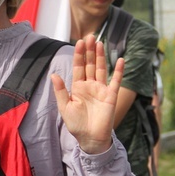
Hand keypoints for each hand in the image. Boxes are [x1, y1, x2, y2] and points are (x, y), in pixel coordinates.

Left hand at [51, 35, 123, 153]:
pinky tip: (120, 59)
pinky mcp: (111, 96)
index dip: (79, 54)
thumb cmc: (76, 124)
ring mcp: (101, 90)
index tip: (79, 42)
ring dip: (101, 56)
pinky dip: (118, 71)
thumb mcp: (65, 107)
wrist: (90, 139)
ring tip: (99, 43)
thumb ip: (61, 91)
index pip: (78, 67)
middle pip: (90, 64)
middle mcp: (90, 85)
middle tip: (89, 36)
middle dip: (89, 51)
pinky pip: (115, 81)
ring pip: (101, 69)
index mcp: (78, 87)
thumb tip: (53, 74)